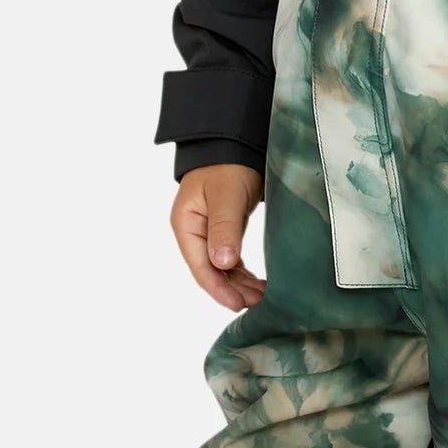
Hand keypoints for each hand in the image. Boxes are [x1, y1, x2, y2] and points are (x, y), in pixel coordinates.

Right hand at [171, 163, 268, 310]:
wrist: (235, 143)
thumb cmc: (228, 165)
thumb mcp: (226, 195)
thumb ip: (224, 228)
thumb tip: (222, 264)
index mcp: (186, 224)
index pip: (200, 265)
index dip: (218, 288)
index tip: (237, 304)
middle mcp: (194, 232)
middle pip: (211, 270)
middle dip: (232, 289)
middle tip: (259, 304)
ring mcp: (208, 233)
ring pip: (222, 268)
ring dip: (239, 284)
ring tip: (262, 297)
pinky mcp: (224, 231)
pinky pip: (231, 259)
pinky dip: (243, 273)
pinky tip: (257, 284)